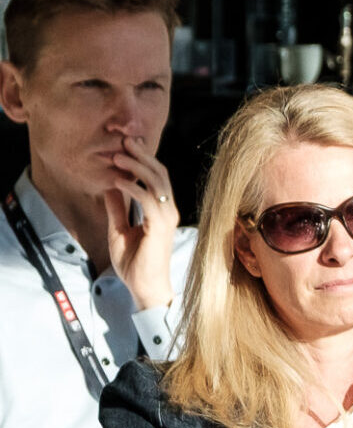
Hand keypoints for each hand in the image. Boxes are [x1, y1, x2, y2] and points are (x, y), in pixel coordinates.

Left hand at [102, 136, 179, 310]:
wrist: (144, 287)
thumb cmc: (135, 264)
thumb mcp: (118, 231)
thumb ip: (117, 209)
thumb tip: (110, 187)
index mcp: (161, 210)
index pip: (156, 178)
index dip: (144, 159)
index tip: (127, 145)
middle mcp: (168, 210)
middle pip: (160, 174)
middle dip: (142, 155)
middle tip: (124, 140)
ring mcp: (167, 218)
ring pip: (157, 183)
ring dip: (137, 167)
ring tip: (118, 156)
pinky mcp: (160, 227)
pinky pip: (149, 200)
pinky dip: (133, 188)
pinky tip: (117, 181)